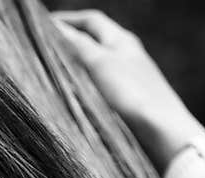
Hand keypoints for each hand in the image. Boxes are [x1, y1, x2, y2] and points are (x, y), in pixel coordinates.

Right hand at [54, 10, 203, 171]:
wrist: (161, 131)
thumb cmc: (132, 93)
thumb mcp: (98, 63)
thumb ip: (77, 44)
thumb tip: (55, 29)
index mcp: (121, 40)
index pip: (91, 21)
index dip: (67, 20)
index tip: (43, 25)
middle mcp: (126, 56)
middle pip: (94, 42)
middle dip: (70, 42)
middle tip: (44, 50)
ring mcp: (128, 80)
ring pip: (96, 68)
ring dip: (76, 68)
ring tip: (54, 76)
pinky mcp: (128, 103)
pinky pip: (100, 89)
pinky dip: (85, 89)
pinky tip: (75, 100)